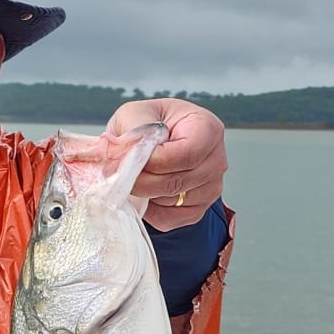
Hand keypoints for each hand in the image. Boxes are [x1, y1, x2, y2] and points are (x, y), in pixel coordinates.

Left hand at [110, 98, 227, 229]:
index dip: (154, 162)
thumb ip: (136, 131)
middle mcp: (216, 160)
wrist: (151, 142)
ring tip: (130, 178)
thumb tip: (130, 155)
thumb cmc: (148, 124)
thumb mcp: (136, 114)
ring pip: (171, 201)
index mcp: (207, 128)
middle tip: (117, 174)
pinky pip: (169, 219)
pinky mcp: (197, 210)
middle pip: (178, 181)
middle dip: (142, 181)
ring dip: (144, 194)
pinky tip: (141, 192)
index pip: (186, 154)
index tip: (128, 160)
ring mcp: (210, 188)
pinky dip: (148, 210)